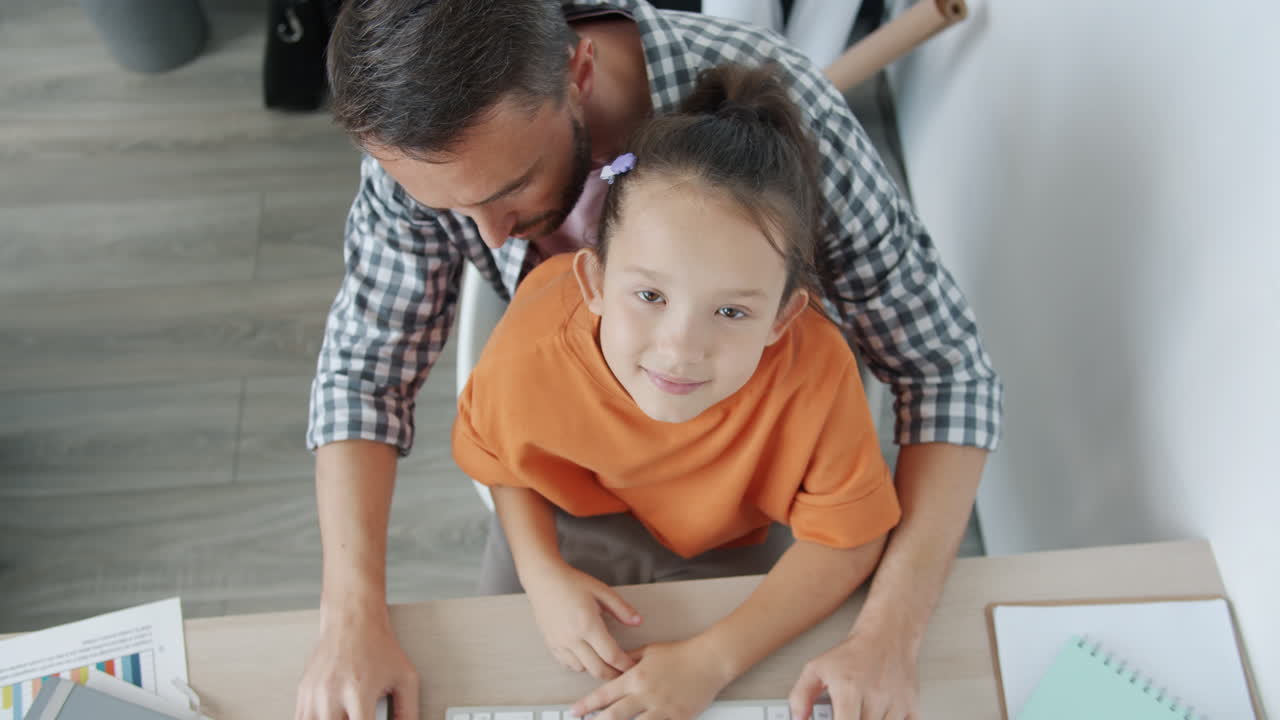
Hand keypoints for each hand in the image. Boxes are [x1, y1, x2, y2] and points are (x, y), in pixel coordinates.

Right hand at [294, 603, 418, 719]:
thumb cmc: (378, 646)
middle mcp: (332, 693)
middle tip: (360, 715)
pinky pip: (301, 718)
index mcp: (358, 691)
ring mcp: (314, 694)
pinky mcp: (303, 692)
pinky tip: (331, 715)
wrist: (353, 620)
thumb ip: (408, 709)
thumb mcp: (405, 677)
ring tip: (345, 714)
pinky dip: (315, 719)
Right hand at [522, 562, 642, 679]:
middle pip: (597, 669)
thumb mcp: (601, 591)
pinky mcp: (551, 644)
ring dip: (595, 669)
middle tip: (622, 672)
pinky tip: (586, 657)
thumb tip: (638, 621)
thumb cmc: (572, 582)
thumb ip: (621, 608)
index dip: (625, 664)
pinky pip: (567, 664)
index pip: (611, 655)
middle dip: (613, 674)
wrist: (543, 579)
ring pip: (581, 669)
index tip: (632, 665)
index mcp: (588, 625)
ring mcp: (559, 643)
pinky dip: (579, 665)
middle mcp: (572, 638)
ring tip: (605, 663)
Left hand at [570, 639, 731, 719]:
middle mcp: (645, 694)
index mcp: (636, 677)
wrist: (709, 660)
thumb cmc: (681, 654)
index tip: (574, 712)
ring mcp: (661, 708)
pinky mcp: (677, 718)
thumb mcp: (650, 651)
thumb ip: (630, 660)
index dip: (586, 705)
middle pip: (613, 715)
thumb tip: (615, 665)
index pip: (604, 694)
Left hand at [788, 629, 918, 719]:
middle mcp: (875, 696)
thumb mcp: (816, 668)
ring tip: (861, 713)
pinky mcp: (911, 705)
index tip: (833, 719)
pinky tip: (881, 716)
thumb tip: (798, 718)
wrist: (886, 635)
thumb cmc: (852, 654)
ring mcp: (896, 702)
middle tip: (847, 714)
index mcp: (850, 689)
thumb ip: (801, 695)